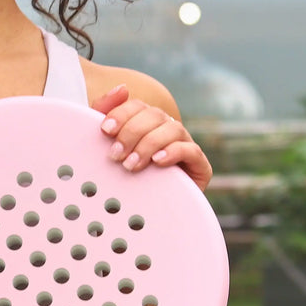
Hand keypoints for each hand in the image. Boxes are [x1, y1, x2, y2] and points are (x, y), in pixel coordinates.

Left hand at [91, 85, 211, 190]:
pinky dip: (174, 152)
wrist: (147, 218)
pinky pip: (192, 151)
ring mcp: (186, 146)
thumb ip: (109, 114)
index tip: (105, 130)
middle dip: (132, 133)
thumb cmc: (127, 180)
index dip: (122, 113)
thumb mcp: (112, 146)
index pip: (139, 106)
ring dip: (149, 144)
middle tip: (115, 155)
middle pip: (155, 115)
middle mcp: (168, 130)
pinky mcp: (200, 166)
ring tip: (131, 164)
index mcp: (148, 123)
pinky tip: (158, 161)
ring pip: (173, 129)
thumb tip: (122, 87)